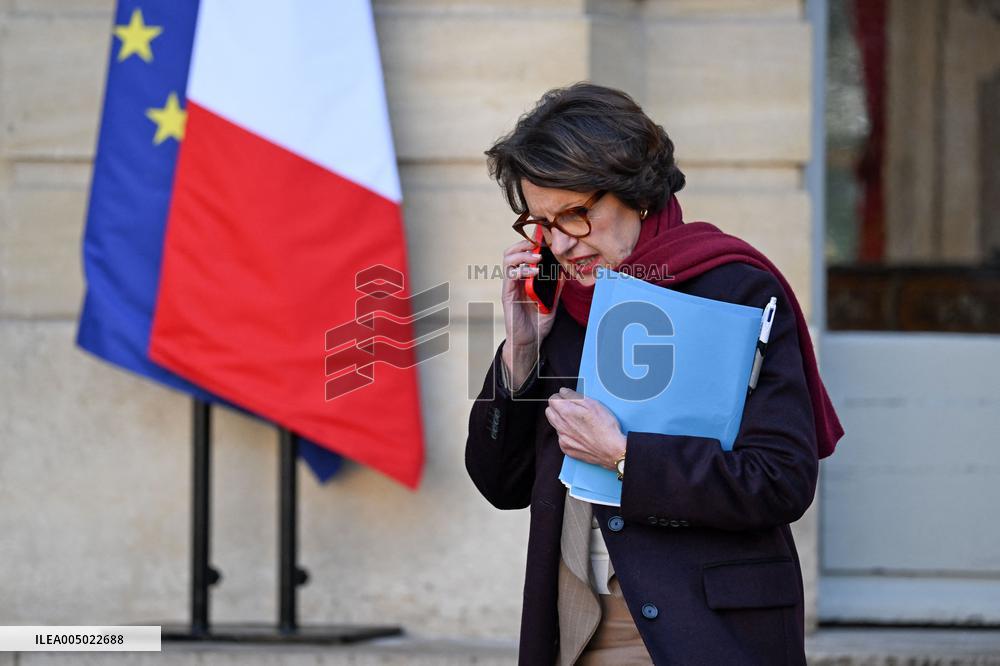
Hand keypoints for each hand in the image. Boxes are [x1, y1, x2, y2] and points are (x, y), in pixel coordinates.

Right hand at [500, 239, 558, 385]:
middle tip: (539, 244)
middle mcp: (515, 279)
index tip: (545, 239)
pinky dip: (520, 270)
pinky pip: (509, 276)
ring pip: (508, 259)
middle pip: (512, 251)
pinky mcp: (507, 294)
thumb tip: (565, 271)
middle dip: (525, 244)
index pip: (523, 253)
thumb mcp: (553, 301)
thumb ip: (556, 286)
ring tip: (537, 257)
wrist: (530, 341)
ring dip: (523, 254)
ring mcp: (510, 286)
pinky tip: (532, 272)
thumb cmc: (539, 322)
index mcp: (525, 278)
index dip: (531, 243)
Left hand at [545, 387, 626, 469]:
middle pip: (549, 412)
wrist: (612, 450)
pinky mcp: (566, 448)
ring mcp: (562, 438)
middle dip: (557, 408)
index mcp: (566, 412)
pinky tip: (580, 434)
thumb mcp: (592, 404)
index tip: (567, 399)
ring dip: (562, 421)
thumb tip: (563, 392)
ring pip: (554, 424)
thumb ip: (573, 396)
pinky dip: (567, 434)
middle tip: (571, 408)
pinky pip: (561, 437)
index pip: (552, 400)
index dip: (561, 397)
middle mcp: (561, 426)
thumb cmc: (605, 427)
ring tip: (577, 422)